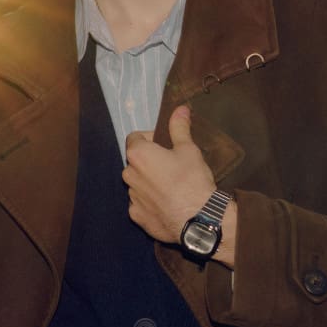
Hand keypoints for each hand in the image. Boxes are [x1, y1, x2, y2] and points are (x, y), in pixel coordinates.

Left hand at [122, 106, 219, 244]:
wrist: (198, 218)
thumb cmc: (192, 179)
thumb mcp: (188, 149)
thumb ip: (179, 127)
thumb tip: (180, 108)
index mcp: (138, 154)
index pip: (135, 138)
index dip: (151, 138)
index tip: (167, 145)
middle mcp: (128, 174)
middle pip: (136, 161)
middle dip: (150, 161)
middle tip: (172, 166)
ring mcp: (131, 197)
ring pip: (138, 183)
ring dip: (149, 182)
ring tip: (172, 187)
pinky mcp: (137, 217)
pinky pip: (140, 204)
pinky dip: (151, 202)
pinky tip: (167, 204)